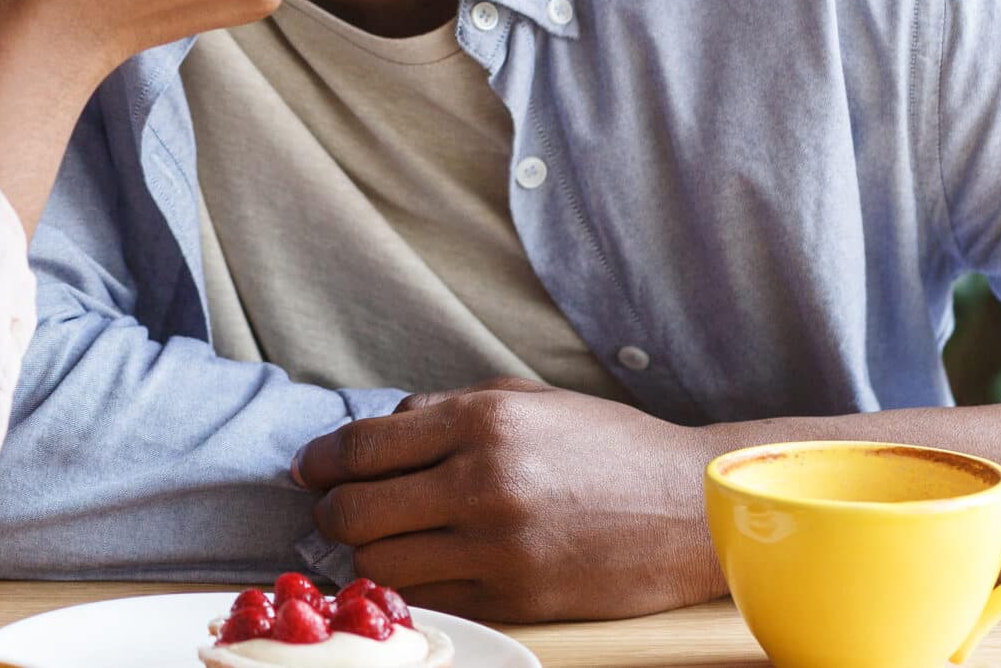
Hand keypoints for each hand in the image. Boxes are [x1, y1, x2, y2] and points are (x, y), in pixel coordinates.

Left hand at [294, 378, 724, 622]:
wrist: (691, 506)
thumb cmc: (606, 446)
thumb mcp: (524, 400)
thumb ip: (442, 409)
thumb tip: (371, 433)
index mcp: (480, 421)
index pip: (362, 445)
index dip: (321, 461)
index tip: (309, 471)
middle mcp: (482, 481)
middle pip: (357, 511)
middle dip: (333, 513)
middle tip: (337, 512)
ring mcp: (498, 546)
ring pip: (381, 566)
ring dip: (365, 558)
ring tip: (377, 545)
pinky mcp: (516, 599)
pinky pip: (429, 601)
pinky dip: (409, 590)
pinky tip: (418, 572)